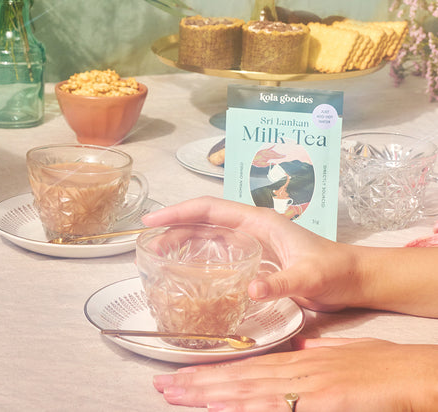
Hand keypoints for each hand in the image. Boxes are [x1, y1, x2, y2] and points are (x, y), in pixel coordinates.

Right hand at [142, 197, 357, 311]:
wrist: (353, 279)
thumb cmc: (333, 270)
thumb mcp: (308, 277)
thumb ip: (280, 282)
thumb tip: (251, 290)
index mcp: (257, 221)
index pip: (210, 209)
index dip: (180, 212)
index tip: (155, 220)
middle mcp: (249, 228)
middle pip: (203, 221)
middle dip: (174, 228)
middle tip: (148, 243)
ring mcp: (251, 242)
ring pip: (208, 237)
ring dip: (183, 242)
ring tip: (159, 255)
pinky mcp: (254, 259)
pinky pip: (218, 253)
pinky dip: (198, 256)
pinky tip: (187, 269)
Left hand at [153, 337, 437, 409]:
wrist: (420, 374)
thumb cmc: (387, 370)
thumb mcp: (347, 358)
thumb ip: (321, 355)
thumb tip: (300, 348)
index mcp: (301, 364)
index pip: (247, 370)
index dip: (212, 375)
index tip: (181, 378)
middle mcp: (298, 371)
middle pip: (240, 380)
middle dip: (198, 385)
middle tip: (161, 386)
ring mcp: (311, 386)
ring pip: (251, 391)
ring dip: (211, 394)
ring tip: (177, 394)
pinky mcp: (329, 401)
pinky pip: (284, 407)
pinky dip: (252, 408)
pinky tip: (225, 409)